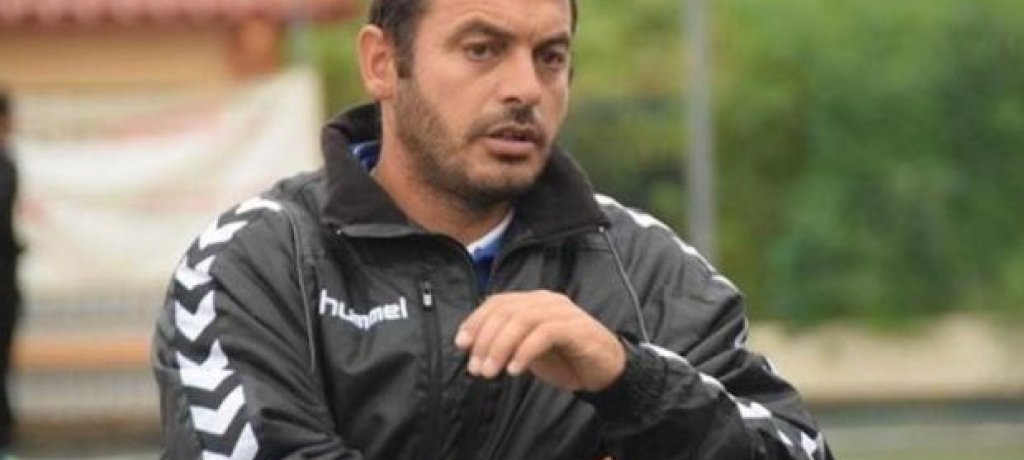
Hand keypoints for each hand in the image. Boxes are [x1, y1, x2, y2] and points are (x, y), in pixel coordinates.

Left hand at [454, 291, 625, 391]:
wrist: (606, 371)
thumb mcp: (527, 350)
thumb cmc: (565, 359)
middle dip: (485, 340)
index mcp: (533, 301)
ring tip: (490, 372)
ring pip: (522, 320)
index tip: (461, 344)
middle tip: (476, 368)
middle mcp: (546, 301)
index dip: (476, 321)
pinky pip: (544, 334)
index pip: (497, 302)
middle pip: (506, 311)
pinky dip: (525, 352)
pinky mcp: (576, 328)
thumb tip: (472, 346)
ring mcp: (563, 312)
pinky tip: (515, 371)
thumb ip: (506, 342)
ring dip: (501, 347)